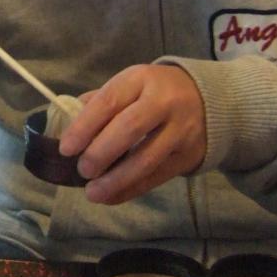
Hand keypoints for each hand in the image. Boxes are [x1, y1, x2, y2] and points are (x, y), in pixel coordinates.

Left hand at [57, 65, 205, 204]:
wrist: (210, 99)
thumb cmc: (154, 93)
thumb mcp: (129, 86)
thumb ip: (99, 103)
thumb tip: (68, 129)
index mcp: (141, 79)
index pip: (109, 101)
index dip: (84, 126)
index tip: (66, 148)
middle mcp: (164, 101)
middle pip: (130, 129)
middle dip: (101, 153)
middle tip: (82, 170)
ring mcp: (181, 129)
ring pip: (147, 158)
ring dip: (116, 179)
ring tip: (93, 192)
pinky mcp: (190, 154)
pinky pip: (158, 175)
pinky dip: (132, 189)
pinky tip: (111, 197)